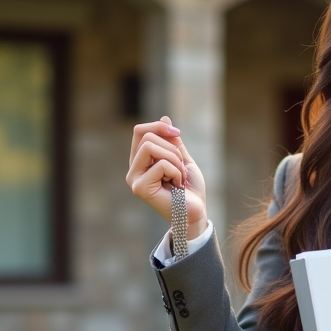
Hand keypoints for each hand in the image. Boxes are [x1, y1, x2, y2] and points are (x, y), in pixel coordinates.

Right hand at [126, 117, 208, 237]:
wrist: (196, 211)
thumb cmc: (189, 189)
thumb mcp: (182, 158)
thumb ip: (172, 141)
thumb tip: (164, 118)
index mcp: (141, 161)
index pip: (140, 131)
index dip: (160, 126)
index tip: (177, 133)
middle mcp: (133, 169)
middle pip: (146, 136)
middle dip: (172, 147)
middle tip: (180, 167)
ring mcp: (134, 179)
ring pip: (150, 146)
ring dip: (174, 159)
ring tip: (179, 177)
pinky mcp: (140, 188)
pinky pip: (160, 164)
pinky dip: (176, 171)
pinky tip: (177, 185)